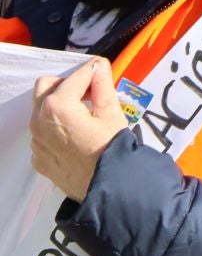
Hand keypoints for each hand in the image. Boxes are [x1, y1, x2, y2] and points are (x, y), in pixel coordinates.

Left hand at [31, 58, 126, 201]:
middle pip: (46, 86)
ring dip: (59, 104)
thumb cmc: (111, 148)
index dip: (94, 71)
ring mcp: (35, 140)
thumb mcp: (112, 112)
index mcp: (57, 106)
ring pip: (40, 110)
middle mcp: (38, 120)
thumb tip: (98, 66)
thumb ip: (102, 85)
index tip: (104, 72)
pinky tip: (76, 137)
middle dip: (67, 84)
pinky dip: (56, 128)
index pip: (76, 76)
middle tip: (90, 93)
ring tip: (84, 114)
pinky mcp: (38, 156)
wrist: (105, 189)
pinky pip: (42, 133)